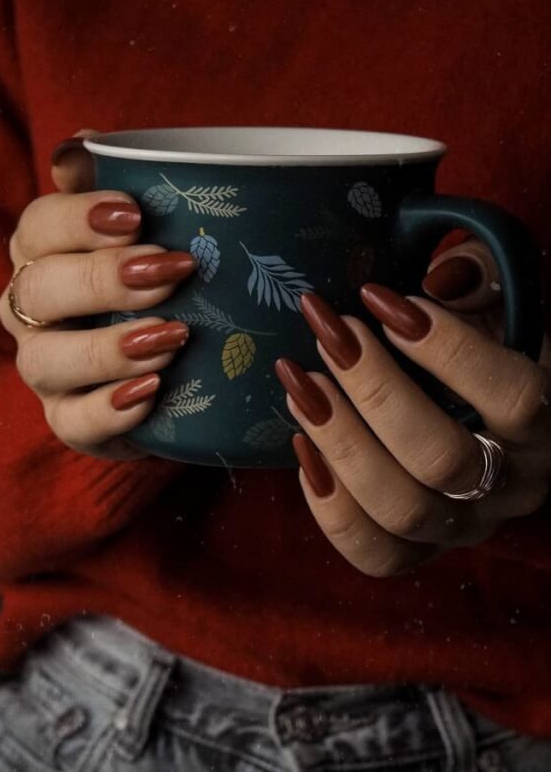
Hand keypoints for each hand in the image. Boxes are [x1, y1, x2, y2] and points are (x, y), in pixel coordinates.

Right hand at [0, 129, 195, 460]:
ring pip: (47, 360)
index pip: (39, 227)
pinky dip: (108, 411)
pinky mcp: (69, 420)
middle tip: (171, 272)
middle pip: (39, 291)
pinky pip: (72, 423)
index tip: (135, 213)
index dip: (76, 217)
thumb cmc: (156, 284)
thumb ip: (122, 185)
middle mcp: (33, 311)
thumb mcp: (149, 233)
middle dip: (102, 279)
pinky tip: (150, 395)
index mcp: (44, 254)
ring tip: (170, 337)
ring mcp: (46, 370)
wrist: (172, 370)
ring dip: (107, 348)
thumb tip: (80, 145)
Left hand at [276, 240, 550, 576]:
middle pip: (443, 462)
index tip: (381, 300)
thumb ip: (485, 276)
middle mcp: (513, 486)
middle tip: (330, 334)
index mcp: (546, 425)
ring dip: (341, 443)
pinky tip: (304, 444)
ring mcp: (464, 526)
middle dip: (374, 392)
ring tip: (300, 382)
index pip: (515, 398)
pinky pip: (374, 552)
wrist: (480, 413)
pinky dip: (330, 505)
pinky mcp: (418, 548)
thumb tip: (441, 281)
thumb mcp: (500, 298)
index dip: (448, 350)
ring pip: (401, 510)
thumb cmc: (487, 342)